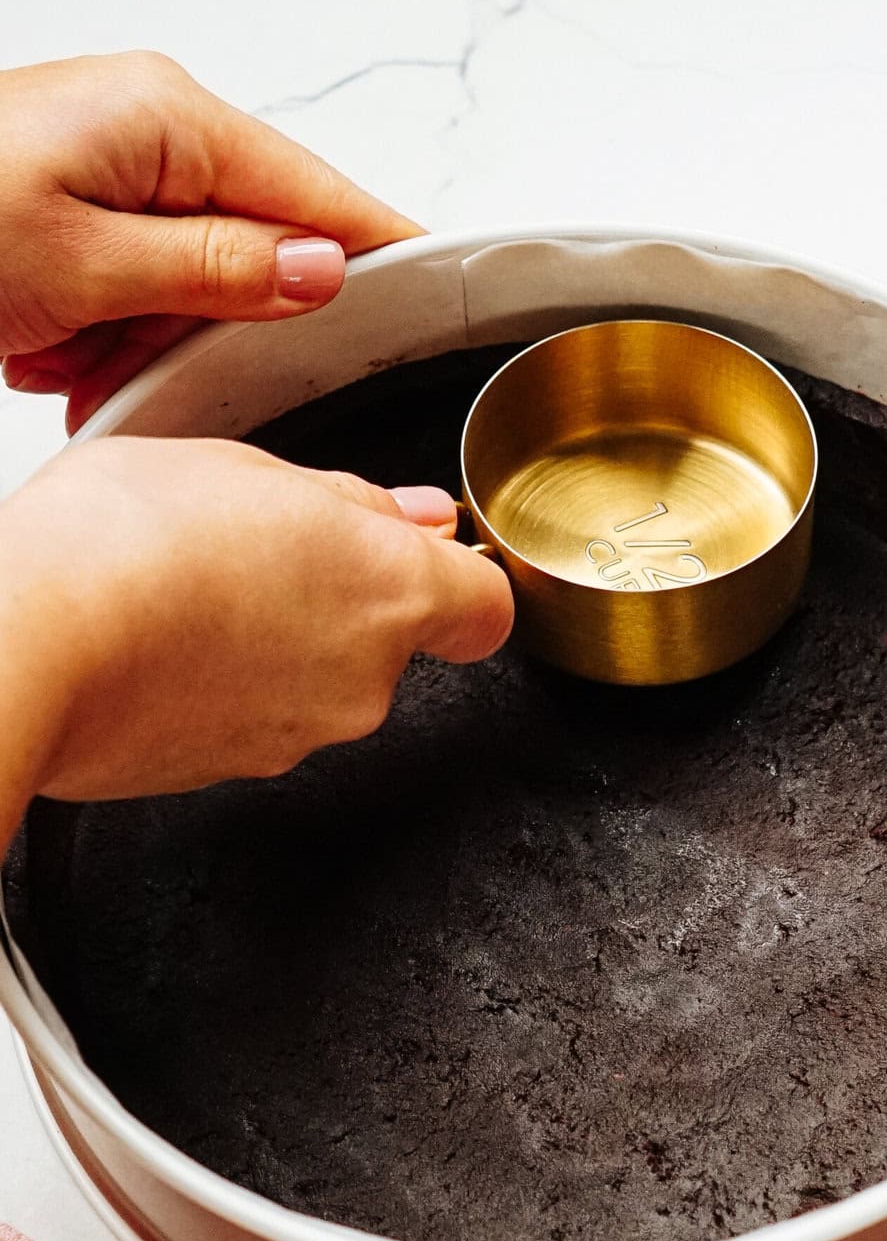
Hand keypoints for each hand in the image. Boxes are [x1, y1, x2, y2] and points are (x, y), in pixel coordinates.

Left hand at [0, 52, 419, 431]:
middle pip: (254, 255)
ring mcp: (111, 170)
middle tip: (142, 367)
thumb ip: (215, 270)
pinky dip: (102, 337)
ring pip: (191, 289)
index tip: (440, 299)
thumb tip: (321, 270)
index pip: (317, 193)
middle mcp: (146, 135)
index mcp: (166, 120)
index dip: (382, 253)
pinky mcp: (76, 209)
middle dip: (210, 331)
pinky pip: (135, 291)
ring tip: (73, 359)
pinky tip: (54, 351)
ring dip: (141, 344)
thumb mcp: (83, 262)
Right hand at [0, 438, 512, 845]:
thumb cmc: (119, 545)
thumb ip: (349, 499)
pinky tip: (165, 639)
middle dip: (337, 595)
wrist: (28, 649)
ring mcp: (299, 736)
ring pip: (318, 677)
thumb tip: (412, 517)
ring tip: (191, 588)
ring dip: (277, 637)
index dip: (459, 578)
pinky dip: (226, 684)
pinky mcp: (235, 772)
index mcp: (388, 590)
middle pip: (388, 637)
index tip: (426, 556)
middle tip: (257, 547)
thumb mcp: (243, 467)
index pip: (486, 607)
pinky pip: (256, 716)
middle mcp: (363, 679)